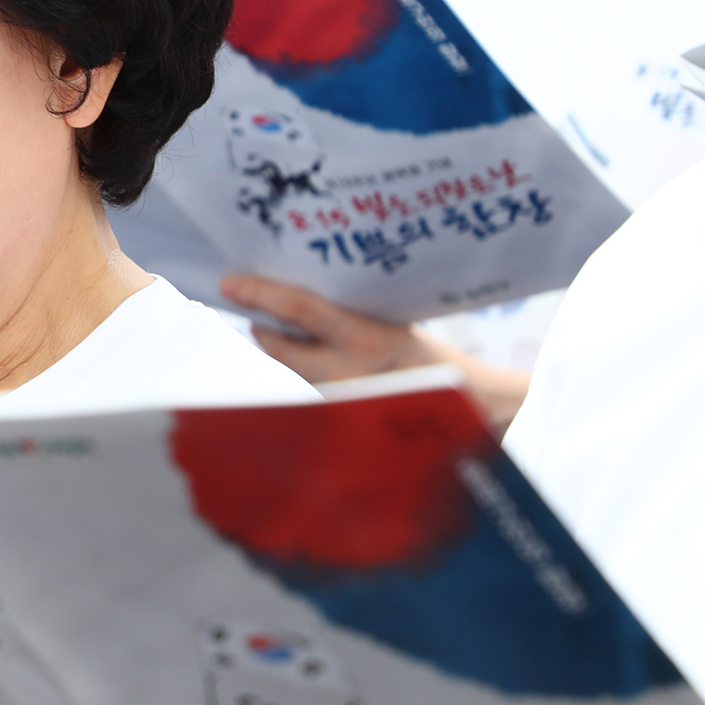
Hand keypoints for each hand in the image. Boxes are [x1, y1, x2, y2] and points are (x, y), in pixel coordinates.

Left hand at [219, 276, 528, 425]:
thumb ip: (348, 312)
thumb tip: (299, 295)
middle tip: (251, 309)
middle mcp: (348, 374)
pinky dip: (307, 373)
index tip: (230, 284)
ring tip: (280, 330)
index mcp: (366, 341)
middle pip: (281, 348)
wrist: (474, 407)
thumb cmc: (434, 360)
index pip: (301, 311)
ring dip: (285, 352)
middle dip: (262, 329)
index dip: (262, 295)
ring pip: (294, 372)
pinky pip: (312, 390)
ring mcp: (342, 402)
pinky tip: (316, 361)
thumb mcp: (395, 322)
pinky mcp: (342, 421)